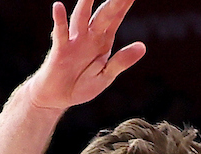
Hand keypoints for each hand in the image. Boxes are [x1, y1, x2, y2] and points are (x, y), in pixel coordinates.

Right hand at [25, 0, 145, 111]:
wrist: (58, 97)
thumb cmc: (82, 84)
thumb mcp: (106, 76)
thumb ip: (121, 61)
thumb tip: (142, 47)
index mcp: (103, 40)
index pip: (116, 17)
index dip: (124, 4)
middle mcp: (89, 36)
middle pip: (103, 14)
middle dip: (113, 1)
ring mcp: (74, 40)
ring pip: (81, 17)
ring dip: (86, 3)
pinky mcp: (60, 49)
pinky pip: (60, 33)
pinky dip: (59, 20)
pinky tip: (58, 6)